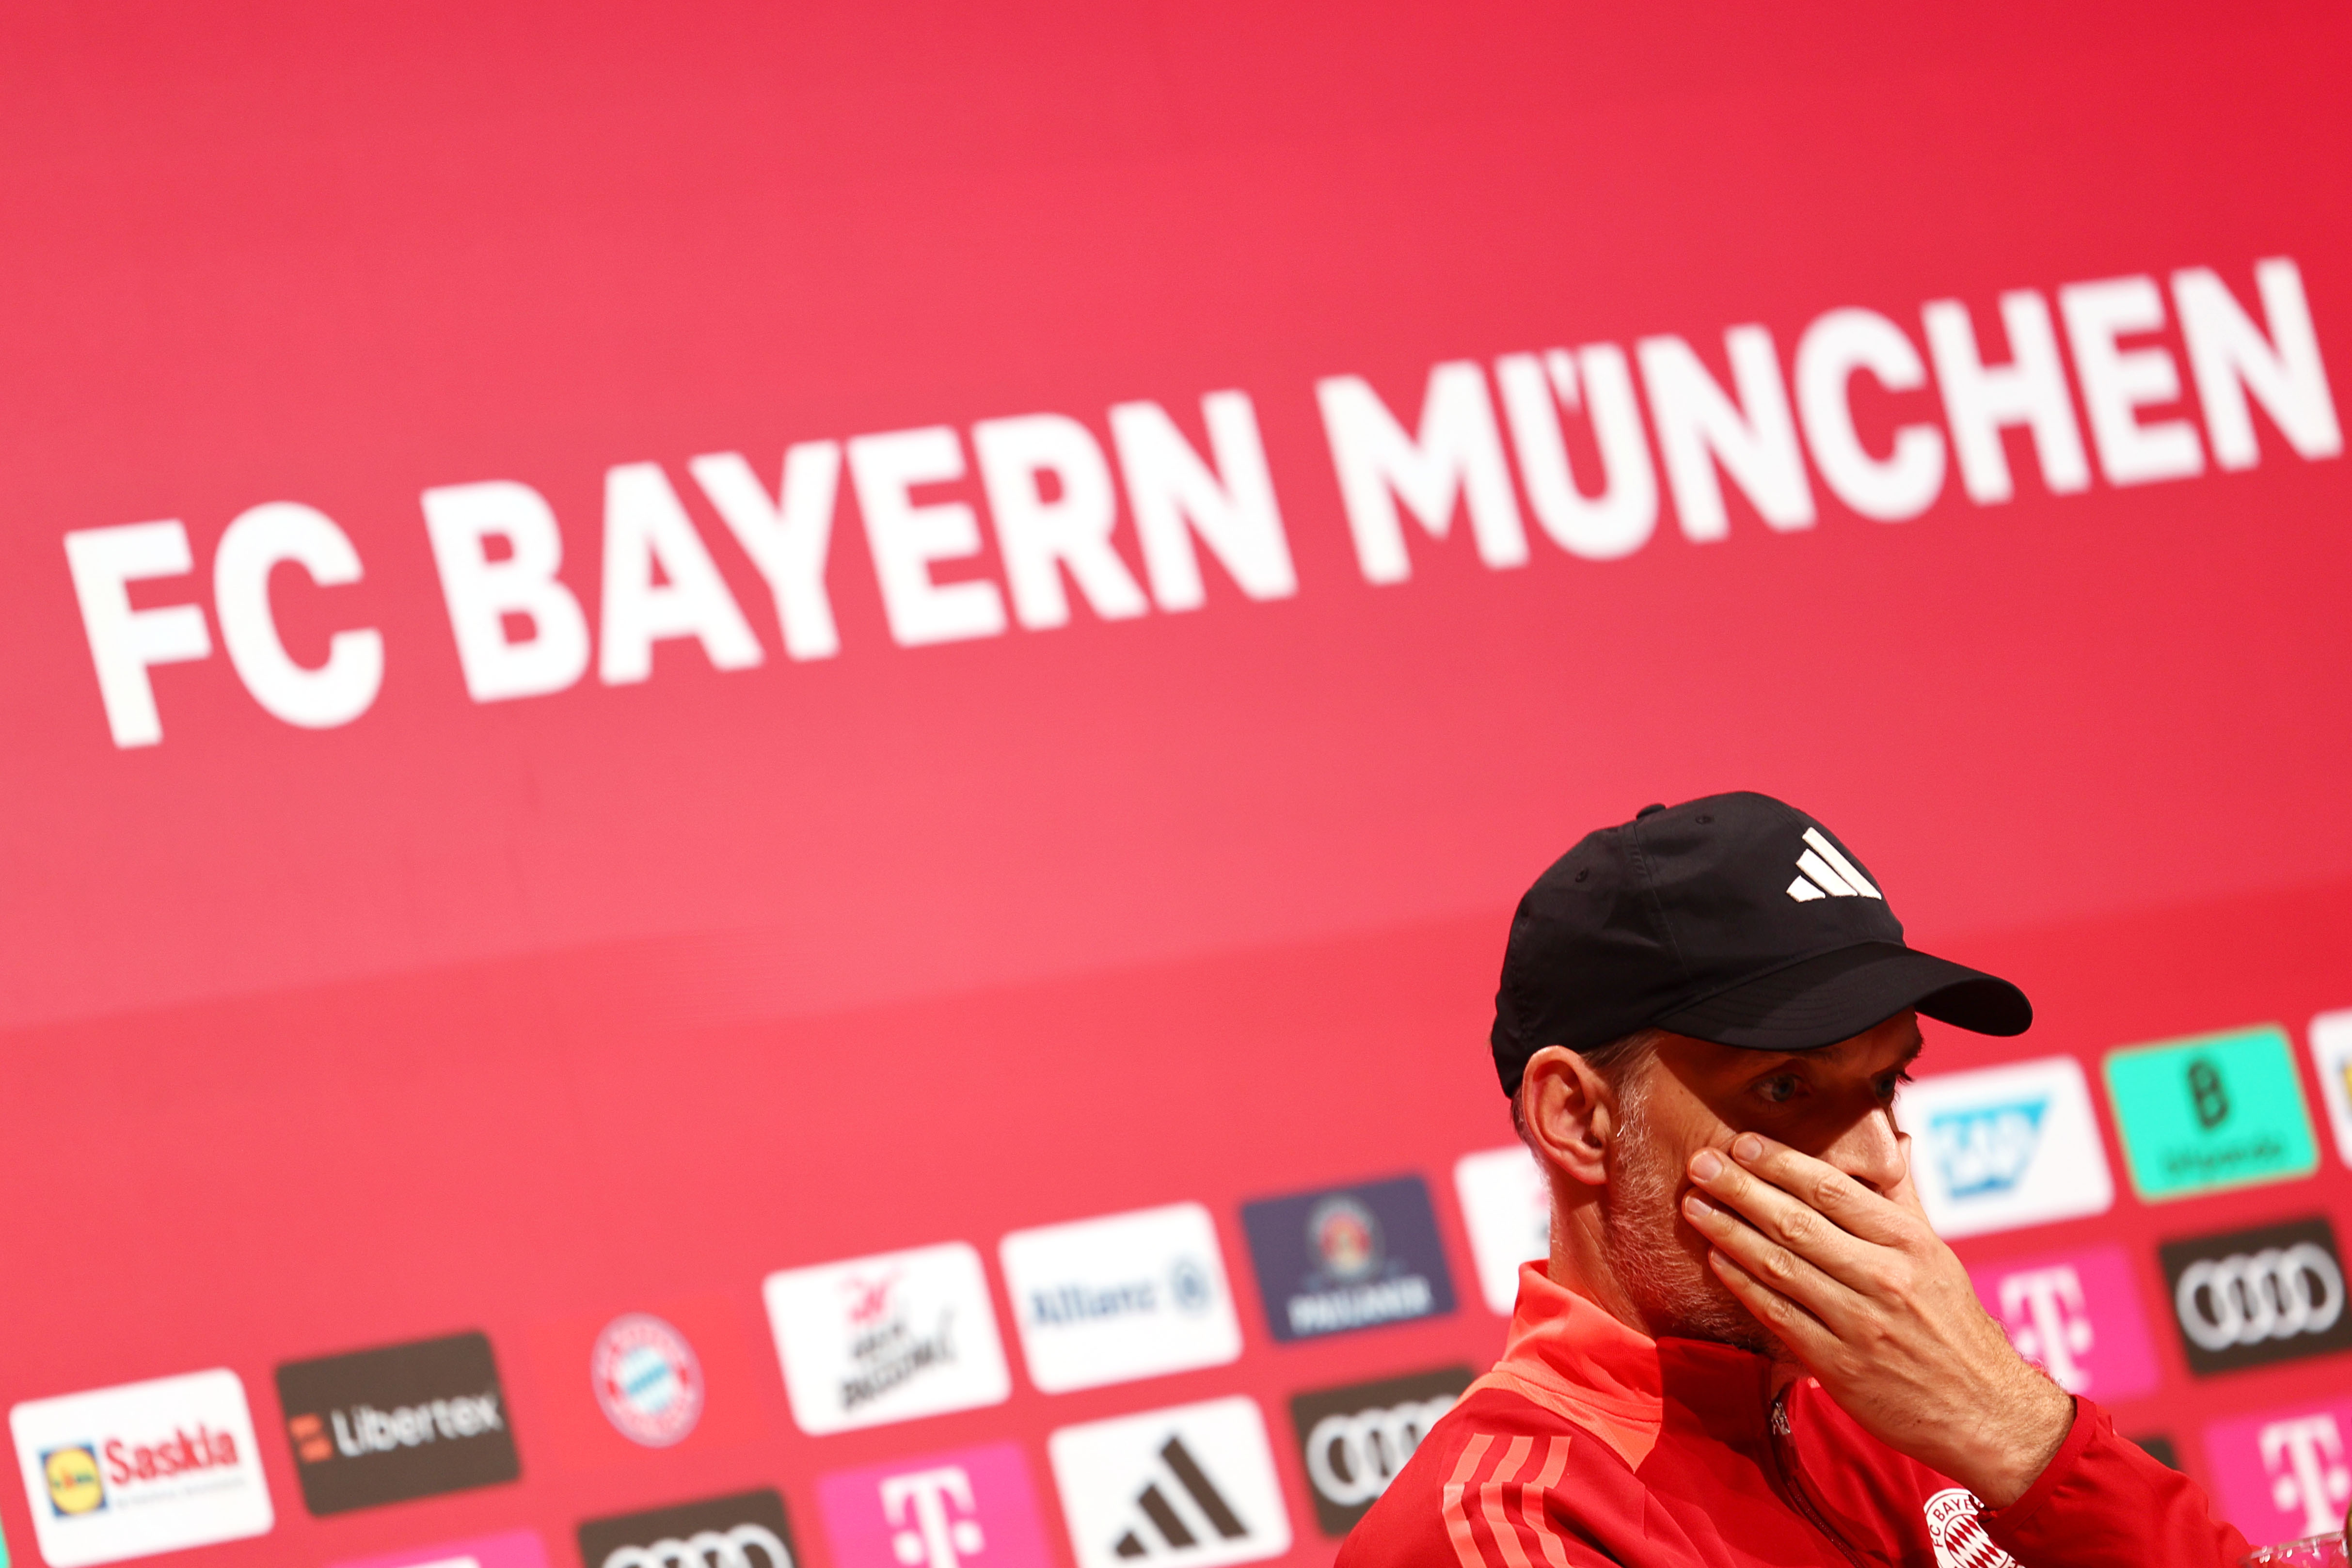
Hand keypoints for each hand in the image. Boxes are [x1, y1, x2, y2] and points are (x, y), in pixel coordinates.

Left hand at [1680, 1130, 2072, 1507]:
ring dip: (1729, 1232)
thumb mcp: (1937, 1256)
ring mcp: (1859, 1323)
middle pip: (1796, 1222)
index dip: (1780, 1163)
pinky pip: (1778, 1315)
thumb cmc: (1954, 1326)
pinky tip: (1716, 1259)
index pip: (1832, 1190)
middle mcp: (1884, 1278)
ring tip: (1693, 1205)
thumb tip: (1893, 1140)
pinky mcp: (1838, 1365)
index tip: (1740, 1143)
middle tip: (1699, 1164)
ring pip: (1779, 1266)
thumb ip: (1903, 1199)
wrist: (1984, 1412)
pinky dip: (1743, 1284)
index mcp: (1910, 1243)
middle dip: (1740, 1189)